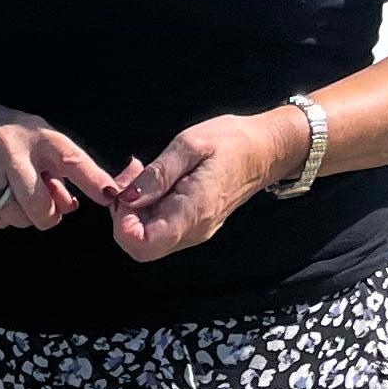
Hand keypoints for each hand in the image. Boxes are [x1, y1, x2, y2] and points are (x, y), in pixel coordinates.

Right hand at [0, 110, 128, 235]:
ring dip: (22, 218)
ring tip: (18, 199)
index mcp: (38, 135)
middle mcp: (11, 148)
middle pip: (38, 203)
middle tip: (47, 212)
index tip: (110, 195)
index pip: (71, 158)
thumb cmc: (9, 136)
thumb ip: (61, 172)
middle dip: (47, 216)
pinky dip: (1, 219)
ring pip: (15, 216)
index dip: (92, 179)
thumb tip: (71, 206)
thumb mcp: (40, 141)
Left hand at [107, 109, 300, 261]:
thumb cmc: (232, 142)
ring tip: (141, 172)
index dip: (122, 224)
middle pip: (141, 245)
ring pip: (148, 237)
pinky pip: (160, 227)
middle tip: (129, 177)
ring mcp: (194, 230)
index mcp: (192, 212)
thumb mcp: (189, 145)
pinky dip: (147, 207)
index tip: (124, 193)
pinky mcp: (193, 224)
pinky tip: (153, 181)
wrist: (266, 150)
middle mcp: (193, 230)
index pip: (143, 245)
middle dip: (123, 214)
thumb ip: (157, 174)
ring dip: (134, 209)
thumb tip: (127, 199)